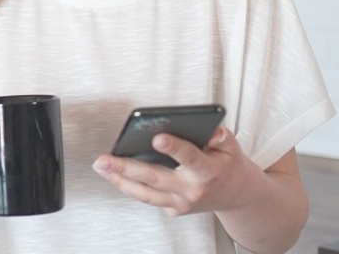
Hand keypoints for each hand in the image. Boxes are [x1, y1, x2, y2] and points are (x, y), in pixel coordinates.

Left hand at [92, 126, 259, 216]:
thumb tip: (210, 128)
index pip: (189, 157)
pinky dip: (130, 187)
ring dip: (120, 180)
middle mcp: (192, 190)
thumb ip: (220, 136)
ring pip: (146, 193)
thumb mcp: (231, 146)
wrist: (236, 196)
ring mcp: (181, 203)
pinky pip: (149, 198)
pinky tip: (114, 176)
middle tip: (106, 159)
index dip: (174, 148)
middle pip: (156, 178)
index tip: (158, 138)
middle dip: (127, 168)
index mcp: (208, 171)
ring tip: (102, 167)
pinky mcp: (174, 209)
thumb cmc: (228, 165)